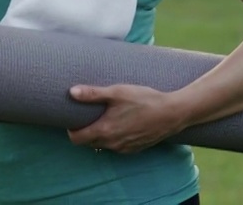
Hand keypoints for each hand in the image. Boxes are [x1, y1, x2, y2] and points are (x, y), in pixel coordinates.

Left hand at [67, 84, 187, 153]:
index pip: (77, 139)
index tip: (72, 118)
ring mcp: (124, 149)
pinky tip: (120, 123)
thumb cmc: (143, 100)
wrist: (172, 113)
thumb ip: (93, 94)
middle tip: (87, 115)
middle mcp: (113, 144)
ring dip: (99, 135)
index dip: (71, 130)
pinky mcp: (135, 149)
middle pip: (88, 143)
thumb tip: (71, 92)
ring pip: (103, 145)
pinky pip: (117, 146)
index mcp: (105, 131)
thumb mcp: (116, 92)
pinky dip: (113, 138)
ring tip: (104, 118)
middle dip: (84, 131)